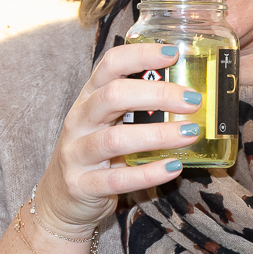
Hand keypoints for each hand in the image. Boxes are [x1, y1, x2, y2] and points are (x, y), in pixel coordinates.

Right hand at [35, 43, 201, 236]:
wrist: (60, 200)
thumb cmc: (95, 153)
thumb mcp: (109, 122)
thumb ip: (137, 106)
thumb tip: (188, 93)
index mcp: (89, 97)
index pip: (111, 65)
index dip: (141, 55)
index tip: (173, 53)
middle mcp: (79, 120)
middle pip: (113, 96)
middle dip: (157, 94)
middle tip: (192, 100)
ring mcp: (77, 153)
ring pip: (115, 139)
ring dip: (157, 134)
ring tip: (190, 133)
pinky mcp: (82, 186)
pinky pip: (118, 179)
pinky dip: (148, 173)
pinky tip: (174, 167)